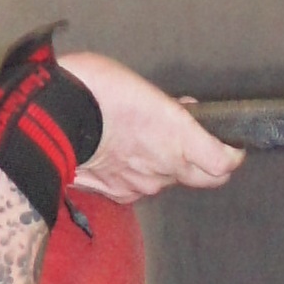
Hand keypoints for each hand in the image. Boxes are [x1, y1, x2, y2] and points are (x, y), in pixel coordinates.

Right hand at [54, 55, 242, 203]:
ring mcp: (141, 185)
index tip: (229, 143)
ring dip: (165, 166)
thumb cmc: (98, 90)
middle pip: (205, 179)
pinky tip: (122, 154)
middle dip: (206, 164)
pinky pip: (137, 188)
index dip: (231, 154)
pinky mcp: (116, 193)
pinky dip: (136, 174)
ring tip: (146, 141)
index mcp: (180, 140)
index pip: (224, 164)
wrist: (52, 114)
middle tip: (195, 143)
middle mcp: (166, 169)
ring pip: (167, 181)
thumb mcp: (145, 90)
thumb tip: (184, 112)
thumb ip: (172, 110)